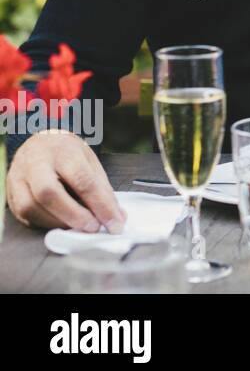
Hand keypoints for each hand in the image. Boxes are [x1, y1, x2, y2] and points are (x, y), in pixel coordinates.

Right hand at [6, 130, 124, 232]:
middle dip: (74, 215)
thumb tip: (117, 218)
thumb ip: (102, 190)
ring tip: (79, 227)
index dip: (100, 205)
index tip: (115, 223)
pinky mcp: (11, 194)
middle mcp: (36, 163)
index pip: (82, 180)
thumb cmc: (67, 153)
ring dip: (59, 223)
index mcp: (63, 151)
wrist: (39, 142)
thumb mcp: (89, 162)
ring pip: (32, 207)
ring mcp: (18, 178)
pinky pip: (24, 215)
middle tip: (94, 228)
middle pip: (49, 193)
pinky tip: (62, 223)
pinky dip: (46, 223)